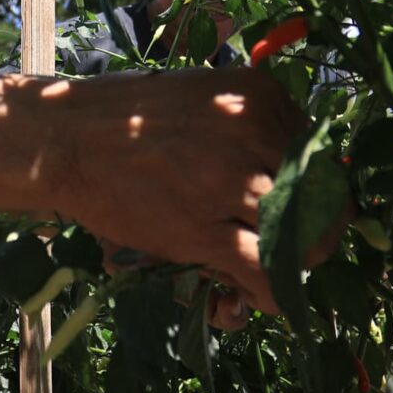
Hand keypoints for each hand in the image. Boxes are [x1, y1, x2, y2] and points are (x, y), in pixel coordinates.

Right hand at [0, 68, 314, 315]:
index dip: (324, 194)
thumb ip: (257, 127)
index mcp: (262, 95)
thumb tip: (306, 177)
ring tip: (270, 274)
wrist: (67, 139)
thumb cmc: (133, 120)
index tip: (308, 214)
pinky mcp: (203, 227)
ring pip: (303, 238)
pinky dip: (274, 294)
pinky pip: (266, 271)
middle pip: (324, 198)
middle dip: (317, 232)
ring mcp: (230, 179)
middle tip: (297, 250)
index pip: (325, 155)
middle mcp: (255, 131)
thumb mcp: (208, 99)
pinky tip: (256, 297)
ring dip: (295, 266)